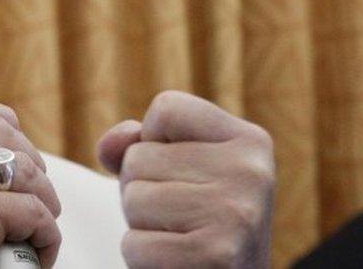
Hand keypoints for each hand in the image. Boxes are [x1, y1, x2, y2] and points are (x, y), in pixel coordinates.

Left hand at [97, 91, 274, 267]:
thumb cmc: (193, 224)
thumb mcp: (175, 170)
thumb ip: (138, 143)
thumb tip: (111, 147)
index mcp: (249, 141)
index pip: (166, 108)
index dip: (152, 142)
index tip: (183, 173)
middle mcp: (251, 172)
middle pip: (138, 157)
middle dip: (143, 190)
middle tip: (180, 217)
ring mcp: (237, 215)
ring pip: (133, 198)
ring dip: (141, 225)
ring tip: (178, 237)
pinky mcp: (215, 256)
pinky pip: (135, 243)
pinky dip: (142, 258)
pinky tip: (176, 262)